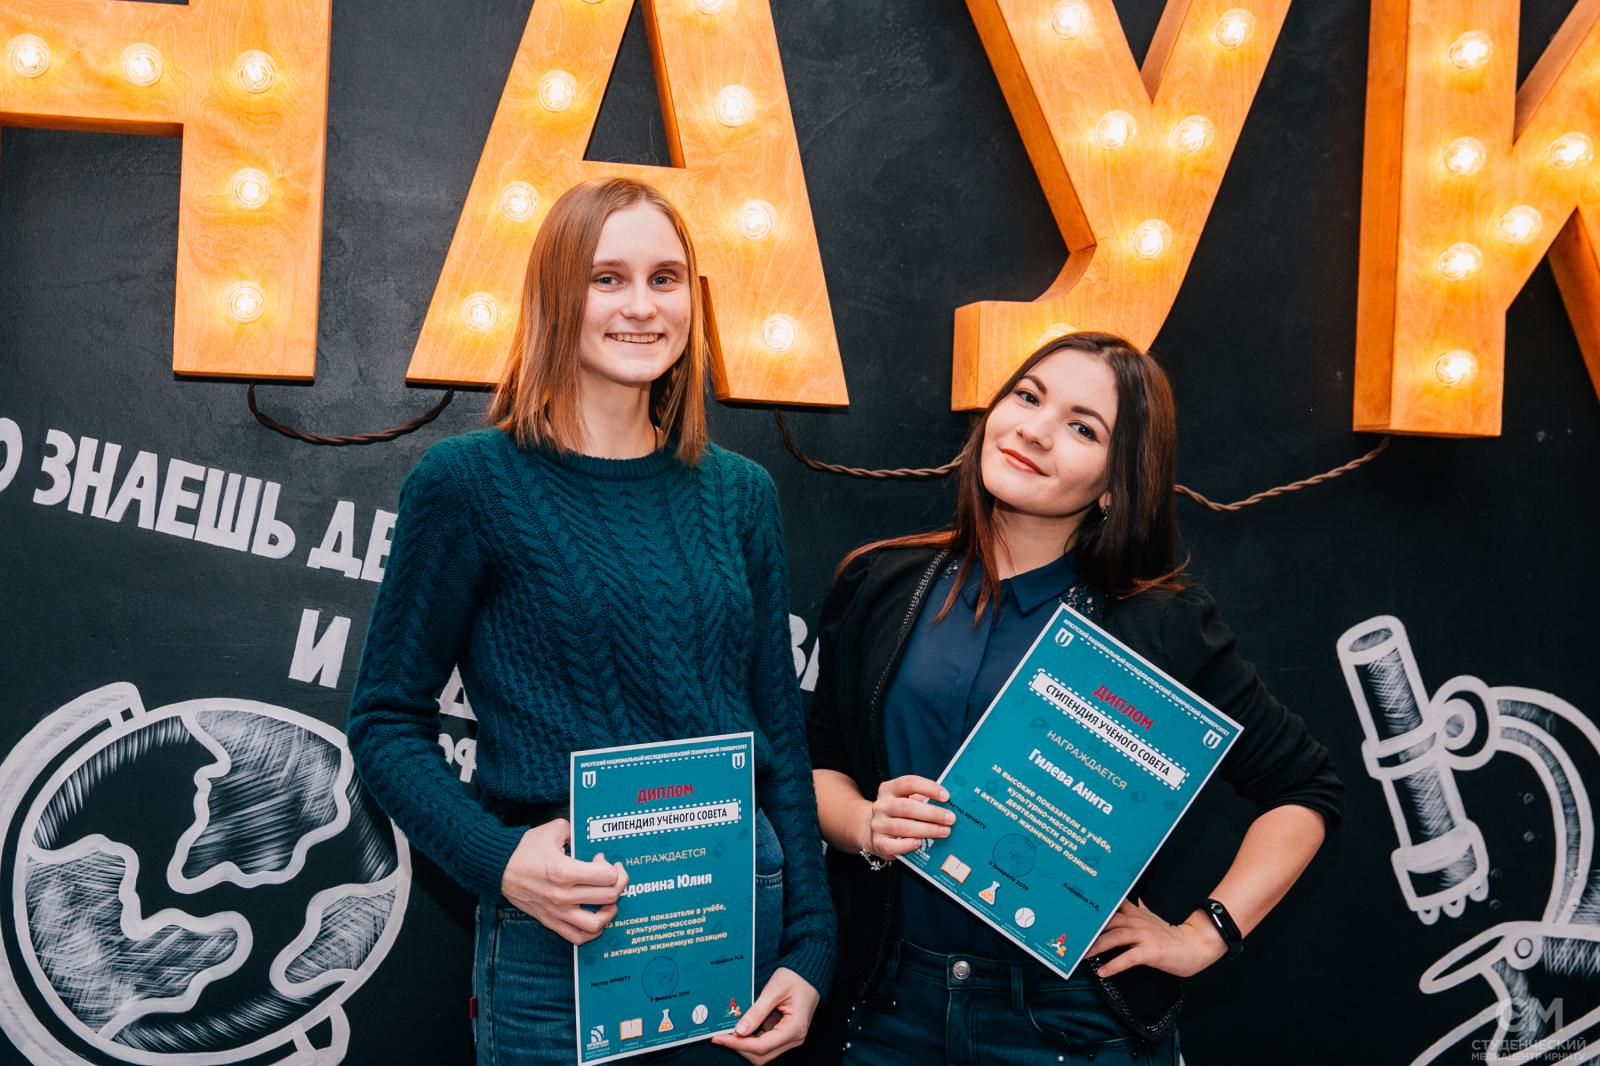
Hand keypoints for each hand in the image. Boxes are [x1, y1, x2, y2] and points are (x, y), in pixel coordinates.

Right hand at [499, 819, 627, 944]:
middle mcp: (562, 895)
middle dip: (619, 884)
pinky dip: (592, 932)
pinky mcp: (550, 921)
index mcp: (564, 871)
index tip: (602, 859)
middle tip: (613, 876)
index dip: (611, 866)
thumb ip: (576, 831)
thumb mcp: (553, 830)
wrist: (498, 868)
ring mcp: (557, 911)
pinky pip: (577, 937)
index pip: (607, 876)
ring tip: (609, 901)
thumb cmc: (525, 849)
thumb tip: (590, 839)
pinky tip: (597, 919)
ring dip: (610, 912)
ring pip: (596, 924)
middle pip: (608, 897)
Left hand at [710, 967, 819, 1064]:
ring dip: (744, 1045)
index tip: (719, 1038)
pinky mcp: (785, 1034)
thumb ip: (757, 1012)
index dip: (737, 1044)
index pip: (761, 1046)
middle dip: (739, 1047)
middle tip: (720, 1036)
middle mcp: (794, 1038)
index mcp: (794, 1029)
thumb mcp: (774, 991)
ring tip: (728, 1032)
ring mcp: (790, 1037)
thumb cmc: (796, 978)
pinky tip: (740, 1028)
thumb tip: (739, 1031)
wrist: (810, 973)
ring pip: (762, 1052)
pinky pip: (765, 1043)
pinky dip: (751, 1039)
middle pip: (761, 1055)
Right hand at [862, 775, 954, 858]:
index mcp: (889, 789)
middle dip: (932, 813)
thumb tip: (950, 804)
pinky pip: (893, 845)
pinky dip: (908, 845)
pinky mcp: (878, 843)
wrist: (872, 830)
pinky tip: (921, 843)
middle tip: (950, 818)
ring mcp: (878, 824)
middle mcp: (882, 805)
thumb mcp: (906, 800)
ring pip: (903, 827)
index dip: (929, 788)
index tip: (946, 796)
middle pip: (907, 807)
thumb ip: (923, 799)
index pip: (909, 783)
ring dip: (927, 830)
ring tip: (945, 832)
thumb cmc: (898, 814)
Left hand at [1085, 899, 1226, 978]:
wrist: (1194, 944)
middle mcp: (1137, 921)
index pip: (1110, 906)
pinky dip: (1114, 965)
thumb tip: (1130, 900)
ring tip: (1082, 956)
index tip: (1074, 910)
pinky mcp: (1151, 951)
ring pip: (1114, 938)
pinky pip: (1128, 958)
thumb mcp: (1151, 917)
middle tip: (1071, 939)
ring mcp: (1144, 936)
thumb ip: (1138, 909)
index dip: (1092, 907)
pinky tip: (1103, 971)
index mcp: (1134, 913)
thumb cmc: (1170, 934)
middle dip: (1088, 931)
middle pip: (1107, 923)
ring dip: (1096, 947)